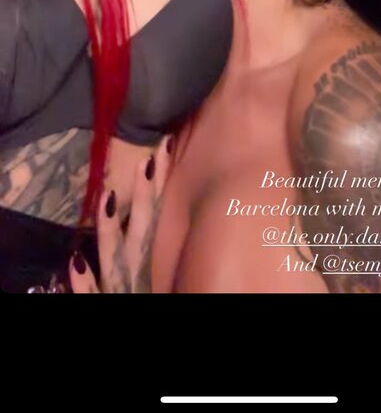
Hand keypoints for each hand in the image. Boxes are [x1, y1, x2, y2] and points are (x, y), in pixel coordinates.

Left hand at [70, 135, 171, 292]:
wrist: (165, 372)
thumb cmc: (169, 293)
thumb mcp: (164, 280)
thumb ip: (160, 252)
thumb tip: (168, 221)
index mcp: (151, 264)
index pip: (156, 220)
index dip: (160, 185)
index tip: (162, 148)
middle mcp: (137, 275)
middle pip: (142, 232)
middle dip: (147, 196)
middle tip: (150, 157)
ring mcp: (120, 291)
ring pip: (115, 259)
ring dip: (113, 229)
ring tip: (108, 197)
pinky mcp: (107, 306)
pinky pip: (94, 297)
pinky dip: (85, 284)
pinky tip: (72, 263)